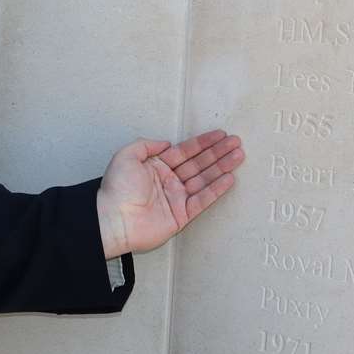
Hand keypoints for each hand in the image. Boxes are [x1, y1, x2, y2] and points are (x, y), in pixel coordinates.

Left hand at [96, 128, 243, 257]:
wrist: (114, 219)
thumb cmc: (117, 189)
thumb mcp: (126, 156)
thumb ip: (147, 145)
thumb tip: (166, 143)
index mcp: (156, 167)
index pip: (185, 151)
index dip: (203, 143)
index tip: (220, 134)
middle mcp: (168, 181)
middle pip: (199, 164)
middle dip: (218, 153)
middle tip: (236, 142)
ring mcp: (176, 198)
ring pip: (204, 179)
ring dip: (222, 167)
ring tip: (239, 155)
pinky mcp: (182, 215)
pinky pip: (203, 200)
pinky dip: (216, 189)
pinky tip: (229, 178)